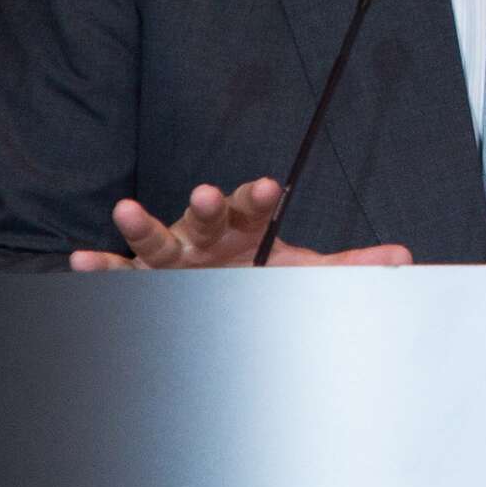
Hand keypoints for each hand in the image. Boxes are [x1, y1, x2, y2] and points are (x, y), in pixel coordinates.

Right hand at [68, 176, 414, 269]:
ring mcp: (174, 256)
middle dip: (206, 204)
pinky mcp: (145, 280)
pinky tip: (80, 259)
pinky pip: (120, 273)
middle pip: (206, 214)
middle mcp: (207, 235)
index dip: (261, 197)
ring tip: (124, 208)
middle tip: (205, 193)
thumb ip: (350, 267)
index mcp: (248, 227)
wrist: (221, 298)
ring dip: (142, 224)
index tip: (270, 188)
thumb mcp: (305, 272)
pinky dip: (101, 267)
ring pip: (157, 239)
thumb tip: (404, 258)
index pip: (256, 206)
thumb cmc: (262, 276)